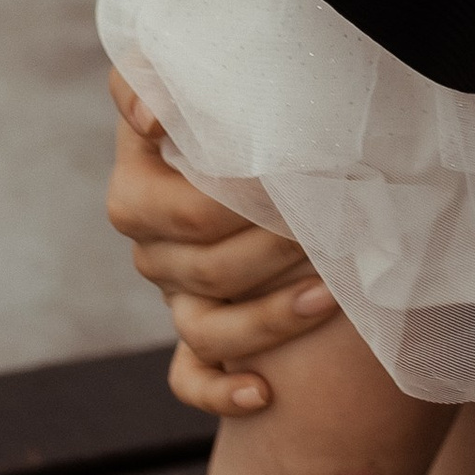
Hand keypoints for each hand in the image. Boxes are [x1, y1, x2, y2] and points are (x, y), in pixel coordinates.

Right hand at [106, 68, 333, 415]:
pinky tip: (264, 393)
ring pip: (204, 326)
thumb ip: (179, 81)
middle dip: (268, 247)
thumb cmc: (252, 105)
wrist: (285, 153)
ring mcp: (172, 292)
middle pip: (199, 262)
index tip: (274, 175)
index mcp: (141, 178)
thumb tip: (150, 111)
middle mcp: (150, 239)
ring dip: (267, 317)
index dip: (229, 198)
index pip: (174, 203)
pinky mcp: (197, 338)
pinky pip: (193, 378)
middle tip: (333, 224)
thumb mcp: (220, 84)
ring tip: (330, 294)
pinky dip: (222, 389)